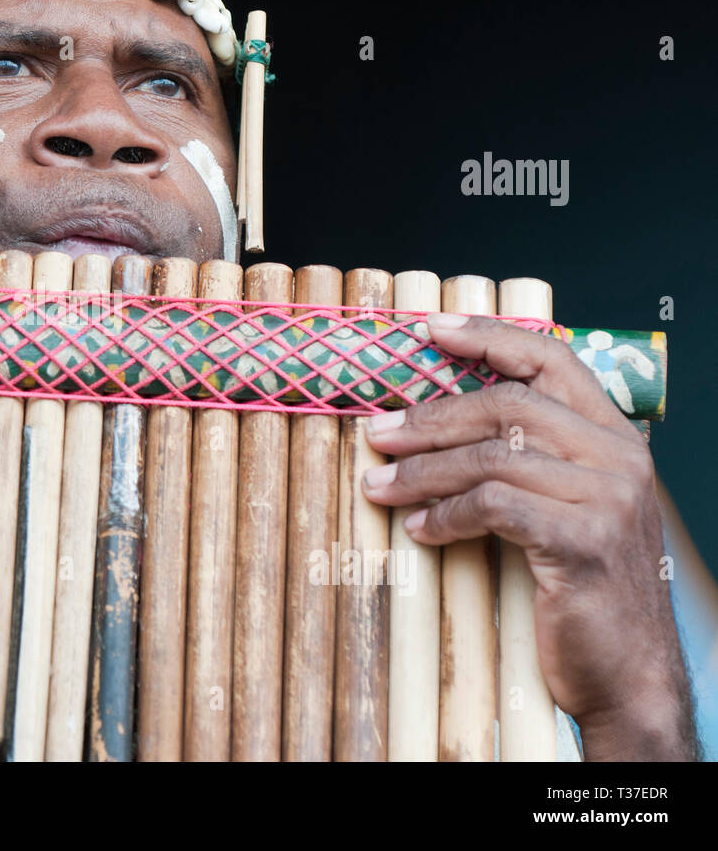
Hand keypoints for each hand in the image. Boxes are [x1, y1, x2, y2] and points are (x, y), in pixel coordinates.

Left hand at [360, 312, 695, 759]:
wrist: (627, 673)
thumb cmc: (581, 587)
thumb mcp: (563, 509)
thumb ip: (526, 459)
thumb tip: (432, 424)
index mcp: (614, 437)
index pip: (552, 358)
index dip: (488, 337)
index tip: (429, 330)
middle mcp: (619, 458)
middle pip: (507, 405)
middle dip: (430, 417)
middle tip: (375, 433)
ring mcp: (608, 500)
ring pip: (492, 457)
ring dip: (423, 472)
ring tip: (379, 486)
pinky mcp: (585, 543)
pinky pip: (496, 507)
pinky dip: (446, 514)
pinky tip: (419, 528)